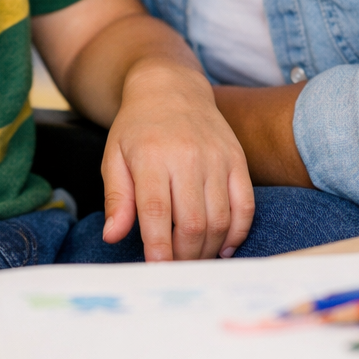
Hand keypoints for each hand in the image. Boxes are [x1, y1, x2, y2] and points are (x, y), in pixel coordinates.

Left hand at [102, 60, 254, 262]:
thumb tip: (113, 236)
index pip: (157, 211)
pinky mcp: (238, 160)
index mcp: (152, 156)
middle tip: (175, 269)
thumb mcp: (114, 156)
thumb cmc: (138, 128)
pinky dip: (237, 233)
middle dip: (184, 256)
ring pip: (220, 220)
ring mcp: (217, 158)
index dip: (159, 248)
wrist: (171, 88)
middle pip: (192, 222)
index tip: (157, 270)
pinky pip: (245, 206)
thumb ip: (117, 198)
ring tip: (194, 258)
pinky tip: (222, 247)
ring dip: (208, 250)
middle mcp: (188, 156)